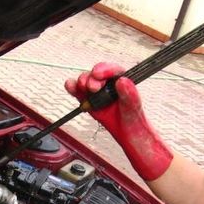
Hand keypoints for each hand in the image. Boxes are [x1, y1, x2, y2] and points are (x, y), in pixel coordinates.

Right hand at [65, 62, 171, 180]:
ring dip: (82, 82)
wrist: (126, 133)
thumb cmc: (133, 118)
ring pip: (86, 80)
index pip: (112, 70)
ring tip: (84, 89)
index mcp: (121, 81)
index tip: (98, 75)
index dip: (104, 70)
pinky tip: (70, 86)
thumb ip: (129, 94)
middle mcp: (108, 83)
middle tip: (94, 88)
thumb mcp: (133, 106)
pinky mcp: (88, 99)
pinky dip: (73, 88)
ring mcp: (97, 91)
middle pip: (96, 74)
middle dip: (91, 78)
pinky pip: (78, 91)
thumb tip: (122, 81)